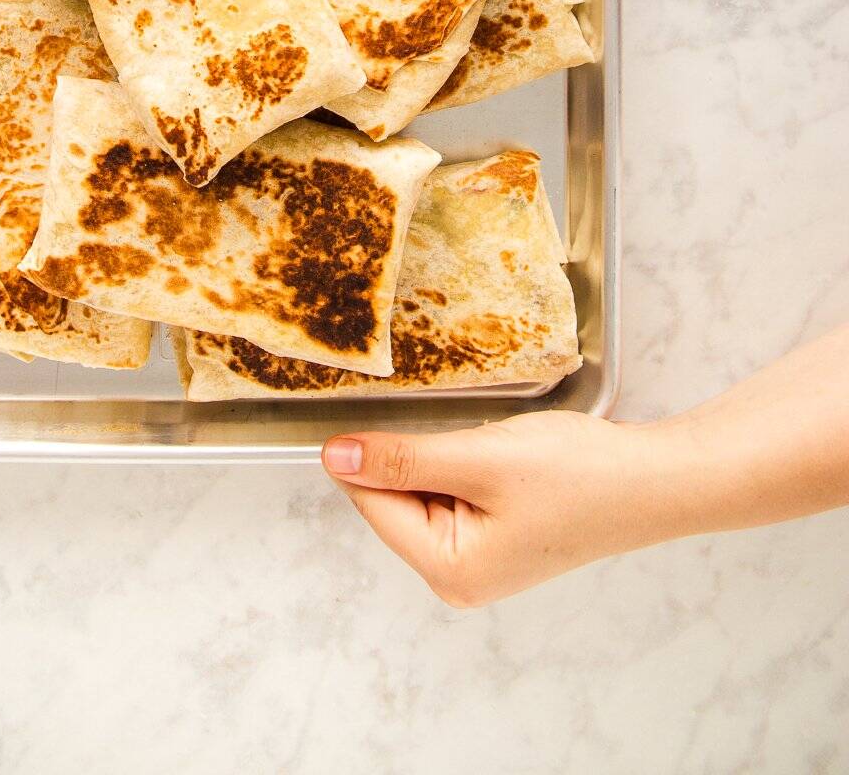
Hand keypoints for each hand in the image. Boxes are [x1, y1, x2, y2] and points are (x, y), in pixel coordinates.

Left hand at [322, 412, 678, 605]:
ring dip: (447, 456)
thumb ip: (403, 459)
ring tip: (493, 444)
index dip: (375, 451)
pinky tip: (502, 452)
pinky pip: (456, 490)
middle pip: (396, 498)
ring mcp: (481, 561)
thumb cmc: (579, 475)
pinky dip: (467, 462)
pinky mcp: (500, 537)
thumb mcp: (480, 458)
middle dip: (420, 455)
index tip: (395, 412)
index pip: (372, 502)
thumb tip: (333, 457)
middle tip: (469, 433)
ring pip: (426, 489)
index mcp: (449, 571)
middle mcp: (459, 578)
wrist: (655, 478)